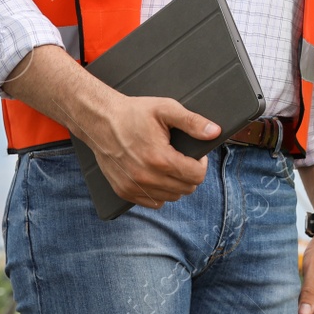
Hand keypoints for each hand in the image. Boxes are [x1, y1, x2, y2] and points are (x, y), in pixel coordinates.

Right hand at [77, 95, 217, 207]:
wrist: (99, 120)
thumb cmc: (133, 113)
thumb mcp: (166, 109)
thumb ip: (193, 122)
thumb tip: (214, 132)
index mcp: (160, 158)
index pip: (197, 176)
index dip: (201, 164)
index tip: (196, 155)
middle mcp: (147, 177)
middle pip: (186, 189)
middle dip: (190, 174)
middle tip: (183, 158)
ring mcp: (133, 187)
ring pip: (172, 197)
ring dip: (176, 184)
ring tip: (170, 165)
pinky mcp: (123, 192)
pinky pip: (153, 203)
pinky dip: (160, 193)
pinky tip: (158, 176)